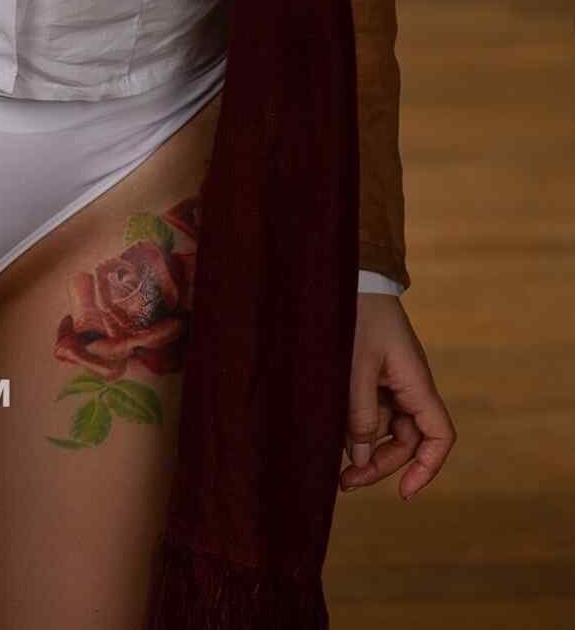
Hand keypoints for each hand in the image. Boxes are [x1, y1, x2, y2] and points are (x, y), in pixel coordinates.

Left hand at [341, 294, 455, 498]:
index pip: (438, 436)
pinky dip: (354, 425)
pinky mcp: (374, 375)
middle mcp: (410, 387)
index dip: (427, 468)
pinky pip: (370, 410)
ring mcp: (392, 382)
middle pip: (407, 441)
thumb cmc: (356, 315)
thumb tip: (358, 457)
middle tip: (346, 483)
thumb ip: (358, 413)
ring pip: (385, 428)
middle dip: (380, 464)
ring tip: (334, 466)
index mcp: (417, 383)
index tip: (404, 493)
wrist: (349, 276)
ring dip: (363, 448)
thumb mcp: (355, 367)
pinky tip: (331, 433)